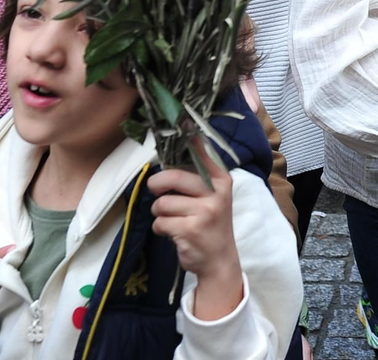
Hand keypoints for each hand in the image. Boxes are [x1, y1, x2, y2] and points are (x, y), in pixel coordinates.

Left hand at [147, 139, 243, 321]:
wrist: (220, 260)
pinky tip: (175, 233)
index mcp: (221, 179)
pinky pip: (160, 222)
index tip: (180, 116)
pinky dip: (161, 229)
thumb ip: (196, 176)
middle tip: (155, 190)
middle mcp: (217, 192)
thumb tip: (176, 147)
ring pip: (162, 203)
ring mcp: (205, 211)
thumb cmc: (210, 223)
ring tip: (174, 220)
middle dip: (157, 185)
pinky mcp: (191, 229)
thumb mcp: (211, 196)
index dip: (188, 136)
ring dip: (160, 214)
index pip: (202, 152)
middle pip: (173, 177)